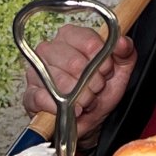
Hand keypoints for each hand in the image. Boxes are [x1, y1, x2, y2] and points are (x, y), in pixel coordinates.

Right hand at [21, 23, 136, 139]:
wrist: (91, 118)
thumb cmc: (101, 89)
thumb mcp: (120, 67)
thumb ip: (125, 50)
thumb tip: (122, 42)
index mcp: (71, 36)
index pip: (87, 41)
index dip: (101, 59)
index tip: (106, 70)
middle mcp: (50, 49)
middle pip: (73, 62)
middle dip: (91, 81)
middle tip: (96, 88)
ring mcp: (36, 72)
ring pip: (58, 81)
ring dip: (79, 96)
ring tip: (86, 99)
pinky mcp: (30, 94)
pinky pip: (42, 98)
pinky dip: (60, 107)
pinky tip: (72, 109)